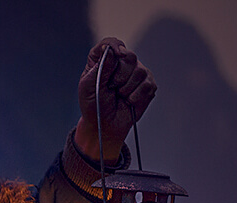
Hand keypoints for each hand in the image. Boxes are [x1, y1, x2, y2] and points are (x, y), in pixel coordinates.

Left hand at [75, 37, 156, 162]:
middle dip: (119, 76)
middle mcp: (122, 63)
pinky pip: (147, 85)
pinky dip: (135, 97)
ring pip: (139, 71)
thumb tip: (111, 52)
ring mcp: (137, 72)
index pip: (110, 43)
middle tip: (111, 88)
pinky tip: (128, 101)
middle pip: (129, 56)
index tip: (117, 54)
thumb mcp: (88, 88)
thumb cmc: (93, 105)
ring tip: (119, 96)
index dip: (114, 45)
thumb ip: (98, 69)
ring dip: (126, 89)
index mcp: (104, 60)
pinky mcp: (148, 84)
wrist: (104, 125)